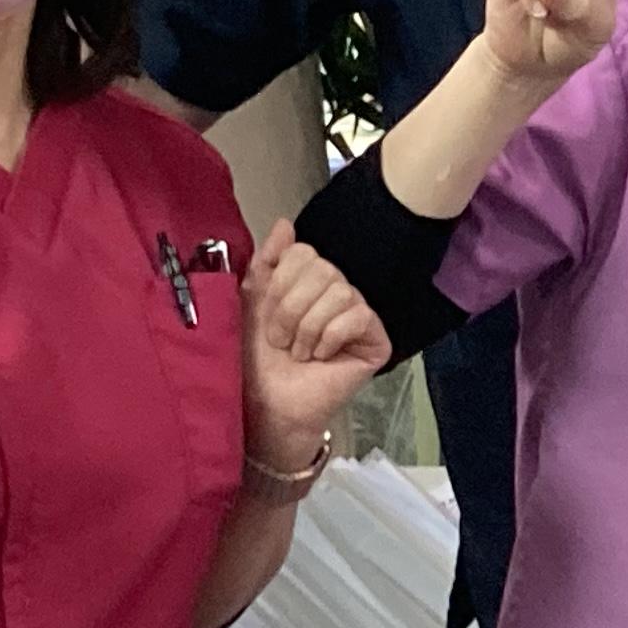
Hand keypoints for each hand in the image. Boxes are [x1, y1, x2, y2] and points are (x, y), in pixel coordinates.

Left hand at [242, 223, 389, 465]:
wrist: (268, 403)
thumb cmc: (257, 359)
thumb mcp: (251, 302)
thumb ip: (266, 262)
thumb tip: (284, 225)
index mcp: (309, 282)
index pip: (305, 252)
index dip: (281, 282)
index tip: (267, 315)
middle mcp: (338, 293)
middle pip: (323, 269)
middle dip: (292, 307)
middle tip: (282, 340)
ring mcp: (359, 316)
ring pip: (340, 292)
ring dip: (308, 326)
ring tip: (300, 352)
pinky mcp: (376, 340)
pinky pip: (358, 315)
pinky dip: (331, 337)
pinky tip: (322, 357)